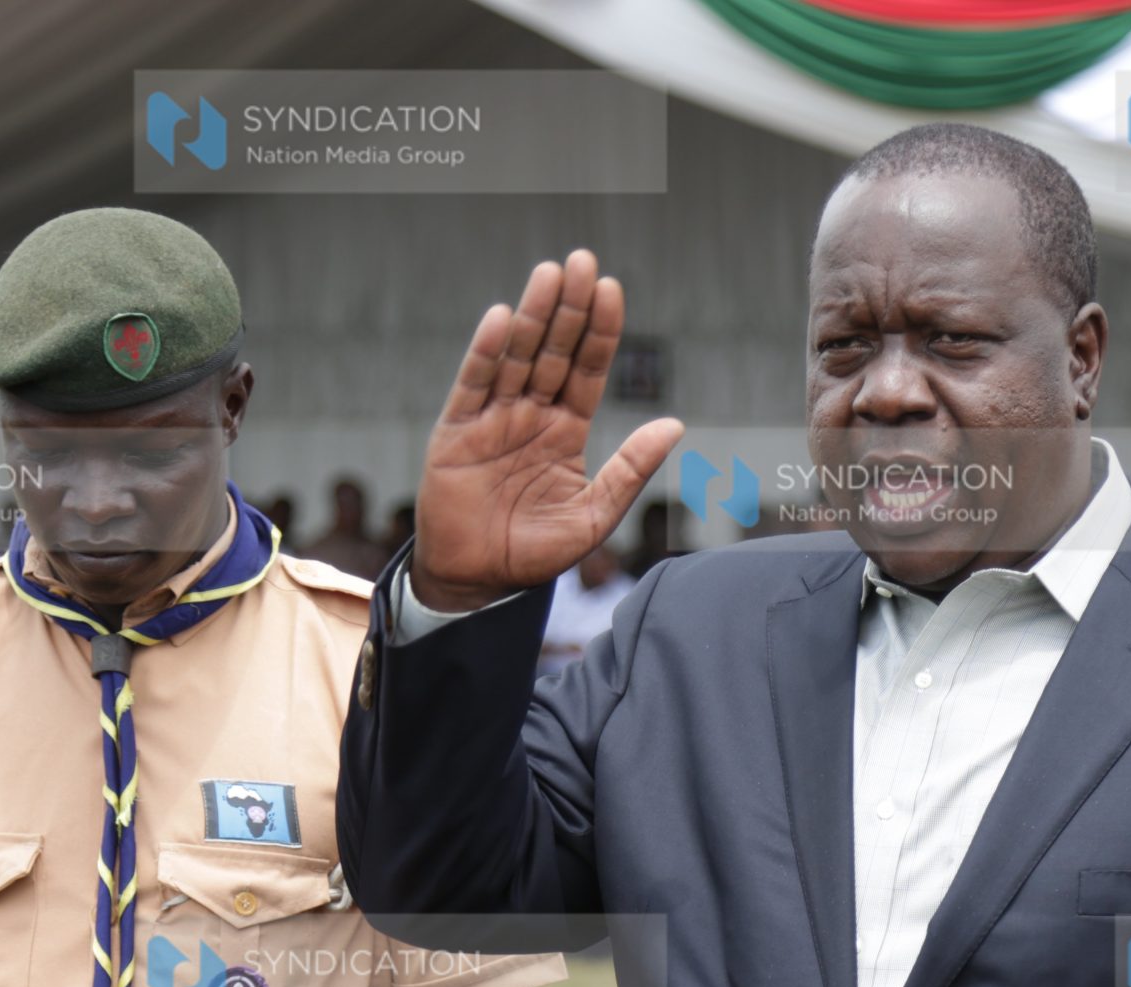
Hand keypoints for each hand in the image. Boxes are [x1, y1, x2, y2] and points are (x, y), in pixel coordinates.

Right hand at [409, 249, 683, 613]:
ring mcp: (492, 420)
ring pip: (516, 357)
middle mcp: (530, 416)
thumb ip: (630, 471)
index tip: (612, 289)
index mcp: (565, 432)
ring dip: (532, 315)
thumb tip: (675, 425)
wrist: (476, 581)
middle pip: (552, 351)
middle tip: (582, 261)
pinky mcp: (455, 432)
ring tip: (549, 273)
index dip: (599, 332)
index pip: (586, 370)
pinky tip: (501, 319)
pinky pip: (473, 385)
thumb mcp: (593, 517)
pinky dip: (486, 353)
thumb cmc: (534, 553)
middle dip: (567, 308)